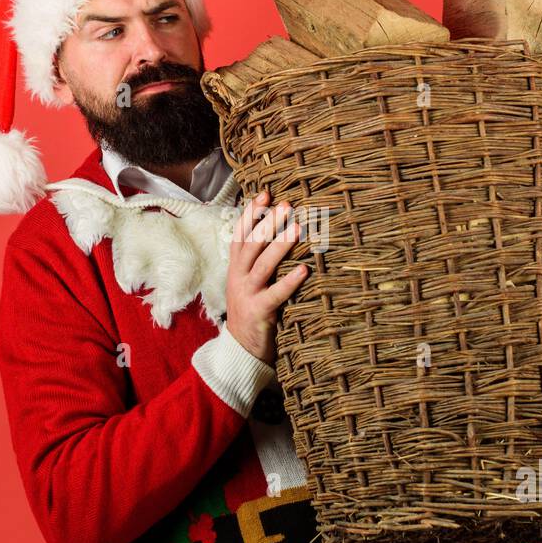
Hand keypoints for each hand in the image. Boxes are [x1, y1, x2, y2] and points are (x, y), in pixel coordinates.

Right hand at [225, 189, 307, 364]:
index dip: (251, 214)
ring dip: (279, 246)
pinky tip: (305, 270)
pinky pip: (275, 295)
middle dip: (267, 223)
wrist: (241, 349)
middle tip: (285, 205)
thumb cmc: (252, 310)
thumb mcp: (249, 282)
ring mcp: (247, 294)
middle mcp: (238, 277)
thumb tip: (277, 231)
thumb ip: (258, 260)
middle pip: (251, 245)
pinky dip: (289, 282)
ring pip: (262, 265)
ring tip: (296, 229)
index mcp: (236, 268)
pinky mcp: (258, 312)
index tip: (264, 194)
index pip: (241, 235)